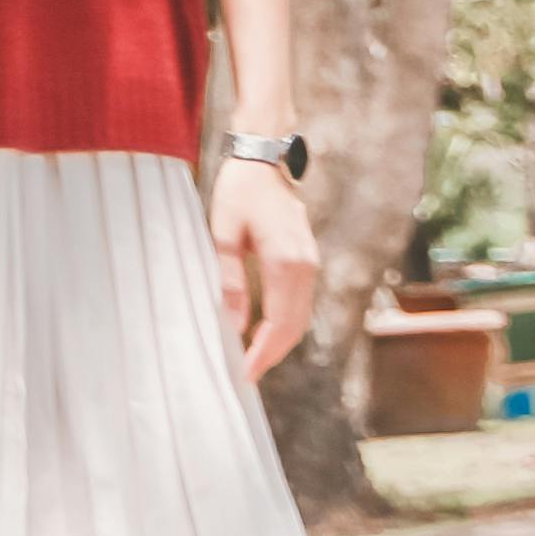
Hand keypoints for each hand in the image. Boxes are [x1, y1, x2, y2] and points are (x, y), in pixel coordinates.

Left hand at [212, 154, 319, 379]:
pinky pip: (300, 303)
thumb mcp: (224, 234)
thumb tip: (233, 325)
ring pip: (301, 318)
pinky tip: (264, 333)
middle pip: (294, 327)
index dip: (263, 353)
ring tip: (253, 361)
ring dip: (279, 342)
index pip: (279, 322)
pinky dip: (285, 324)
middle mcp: (305, 267)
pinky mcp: (307, 261)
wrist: (264, 160)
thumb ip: (230, 280)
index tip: (245, 374)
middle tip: (246, 375)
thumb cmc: (239, 192)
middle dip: (271, 355)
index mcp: (285, 261)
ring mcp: (310, 264)